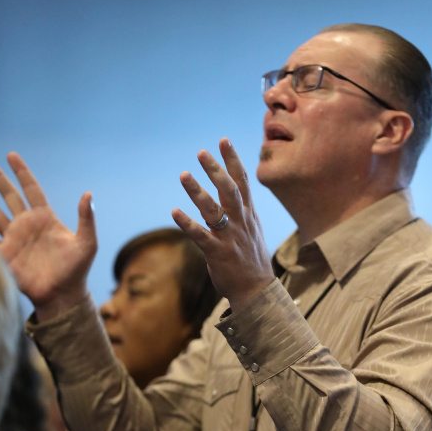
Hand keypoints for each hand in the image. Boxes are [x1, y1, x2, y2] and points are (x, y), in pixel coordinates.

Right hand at [0, 152, 96, 320]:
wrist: (62, 295)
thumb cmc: (77, 270)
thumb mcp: (87, 243)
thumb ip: (86, 219)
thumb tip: (88, 194)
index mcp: (45, 218)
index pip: (32, 189)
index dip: (22, 173)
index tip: (11, 156)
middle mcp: (27, 225)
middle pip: (9, 196)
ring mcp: (14, 239)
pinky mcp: (5, 254)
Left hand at [172, 138, 274, 309]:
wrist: (257, 290)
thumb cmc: (250, 258)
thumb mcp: (252, 228)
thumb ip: (241, 208)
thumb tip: (232, 188)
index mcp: (247, 214)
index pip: (242, 181)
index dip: (233, 160)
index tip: (223, 140)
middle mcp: (240, 222)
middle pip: (229, 190)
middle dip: (216, 170)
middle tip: (201, 152)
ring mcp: (230, 237)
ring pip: (213, 210)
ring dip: (198, 192)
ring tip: (183, 175)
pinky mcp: (218, 253)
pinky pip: (201, 236)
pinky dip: (187, 224)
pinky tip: (174, 212)